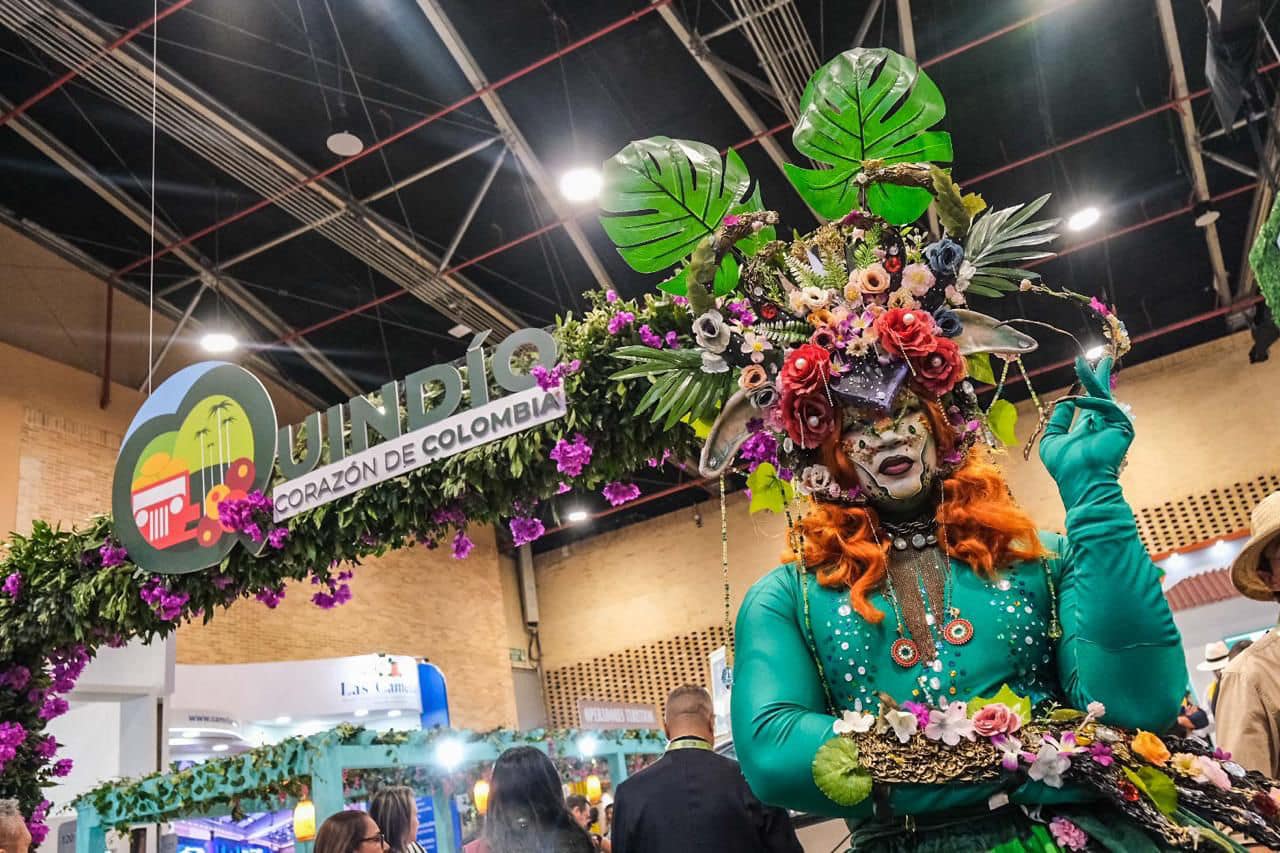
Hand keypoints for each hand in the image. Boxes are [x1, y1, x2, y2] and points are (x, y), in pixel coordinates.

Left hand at [1038, 357, 1132, 507]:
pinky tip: (1076, 401)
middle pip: (1102, 393)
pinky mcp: (1122, 428)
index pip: (1090, 401)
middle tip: (1097, 355)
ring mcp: (1114, 425)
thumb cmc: (1066, 466)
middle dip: (1098, 374)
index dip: (1087, 384)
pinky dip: (1091, 403)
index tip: (1082, 367)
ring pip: (1104, 396)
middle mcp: (1103, 424)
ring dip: (1092, 379)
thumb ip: (1058, 420)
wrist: (1081, 482)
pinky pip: (1107, 408)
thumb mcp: (1053, 439)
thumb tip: (1061, 402)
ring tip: (1079, 364)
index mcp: (1089, 427)